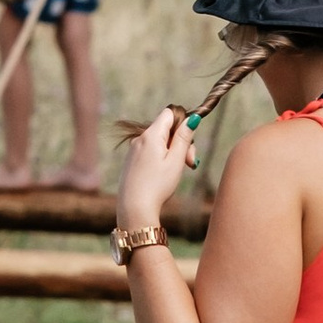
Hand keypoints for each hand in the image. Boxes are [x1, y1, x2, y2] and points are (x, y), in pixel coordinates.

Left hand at [115, 106, 190, 231]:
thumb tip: (191, 117)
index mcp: (151, 135)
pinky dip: (161, 159)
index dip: (183, 122)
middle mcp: (140, 138)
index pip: (169, 113)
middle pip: (166, 129)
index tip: (189, 141)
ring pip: (159, 142)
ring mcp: (134, 150)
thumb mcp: (176, 160)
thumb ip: (184, 137)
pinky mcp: (132, 161)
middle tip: (189, 163)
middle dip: (180, 142)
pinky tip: (164, 175)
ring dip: (172, 152)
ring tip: (178, 172)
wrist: (134, 208)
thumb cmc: (157, 185)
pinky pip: (150, 152)